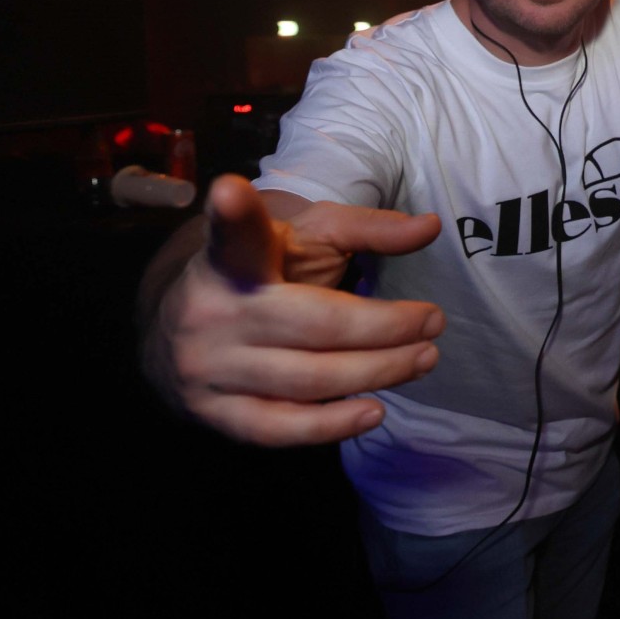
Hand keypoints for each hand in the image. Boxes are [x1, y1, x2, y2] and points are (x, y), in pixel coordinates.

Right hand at [145, 175, 444, 446]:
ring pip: (307, 379)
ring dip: (377, 372)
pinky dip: (332, 425)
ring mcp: (209, 367)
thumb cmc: (266, 274)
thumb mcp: (308, 238)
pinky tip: (374, 411)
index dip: (233, 214)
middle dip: (383, 326)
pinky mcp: (215, 413)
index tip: (231, 190)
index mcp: (231, 258)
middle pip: (313, 324)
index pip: (235, 236)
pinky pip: (280, 428)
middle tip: (434, 321)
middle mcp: (212, 312)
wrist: (184, 331)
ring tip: (424, 358)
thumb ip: (367, 229)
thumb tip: (432, 227)